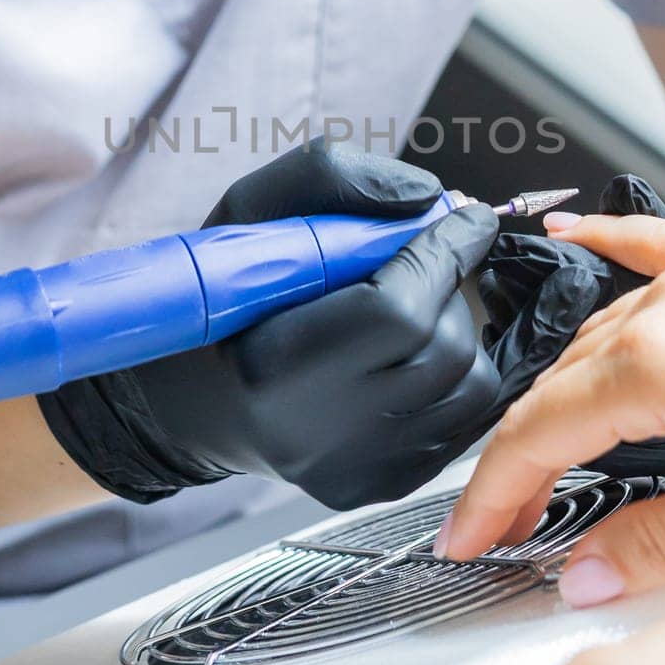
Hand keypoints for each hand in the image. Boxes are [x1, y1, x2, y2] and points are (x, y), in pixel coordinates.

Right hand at [38, 141, 501, 509]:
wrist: (194, 399)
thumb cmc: (219, 298)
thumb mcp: (249, 212)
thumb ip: (332, 179)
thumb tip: (430, 198)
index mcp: (275, 367)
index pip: (400, 312)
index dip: (445, 253)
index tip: (466, 217)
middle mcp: (318, 435)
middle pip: (444, 349)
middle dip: (453, 289)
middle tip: (430, 260)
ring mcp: (354, 470)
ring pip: (469, 389)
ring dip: (460, 331)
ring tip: (418, 307)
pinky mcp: (379, 486)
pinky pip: (462, 423)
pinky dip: (456, 374)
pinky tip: (416, 351)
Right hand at [443, 215, 664, 600]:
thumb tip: (583, 575)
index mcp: (661, 367)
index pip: (539, 436)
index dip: (492, 495)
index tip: (466, 538)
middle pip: (554, 389)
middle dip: (515, 460)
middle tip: (497, 522)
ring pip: (593, 334)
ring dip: (551, 394)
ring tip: (533, 447)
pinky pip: (645, 242)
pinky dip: (599, 242)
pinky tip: (569, 230)